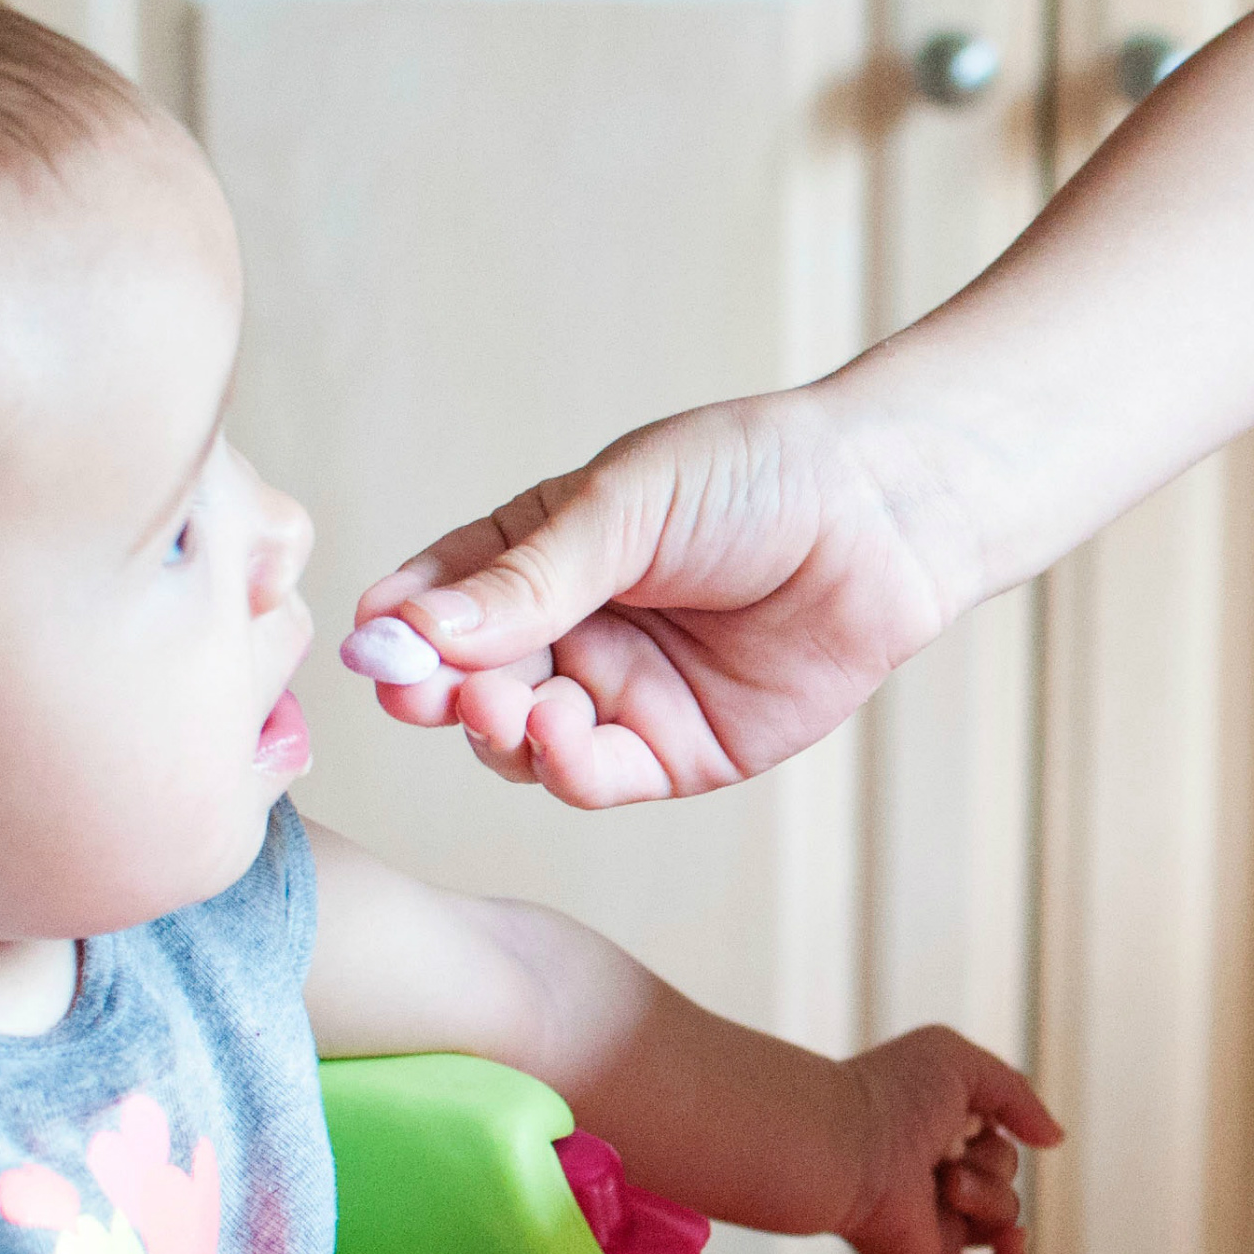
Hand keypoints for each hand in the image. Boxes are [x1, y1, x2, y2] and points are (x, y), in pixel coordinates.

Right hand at [347, 389, 961, 808]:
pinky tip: (559, 732)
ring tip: (500, 704)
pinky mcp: (678, 751)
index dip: (400, 627)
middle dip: (434, 690)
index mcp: (540, 553)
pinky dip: (564, 766)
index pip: (440, 598)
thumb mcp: (624, 508)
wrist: (883, 515)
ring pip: (519, 739)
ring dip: (495, 730)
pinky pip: (597, 777)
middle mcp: (570, 630)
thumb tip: (409, 629)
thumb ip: (525, 579)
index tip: (369, 644)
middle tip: (417, 691)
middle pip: (467, 679)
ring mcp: (621, 695)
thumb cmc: (755, 476)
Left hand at [834, 1027, 1061, 1253]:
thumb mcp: (962, 1063)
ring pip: (1003, 1224)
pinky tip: (1014, 1243)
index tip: (961, 1115)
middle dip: (991, 1165)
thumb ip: (1017, 1093)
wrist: (845, 1145)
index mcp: (937, 1139)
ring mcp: (934, 1227)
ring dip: (987, 1199)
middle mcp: (935, 1183)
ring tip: (944, 1183)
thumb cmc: (892, 1094)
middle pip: (1006, 1181)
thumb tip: (1055, 1140)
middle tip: (943, 1152)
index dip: (993, 1127)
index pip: (996, 1142)